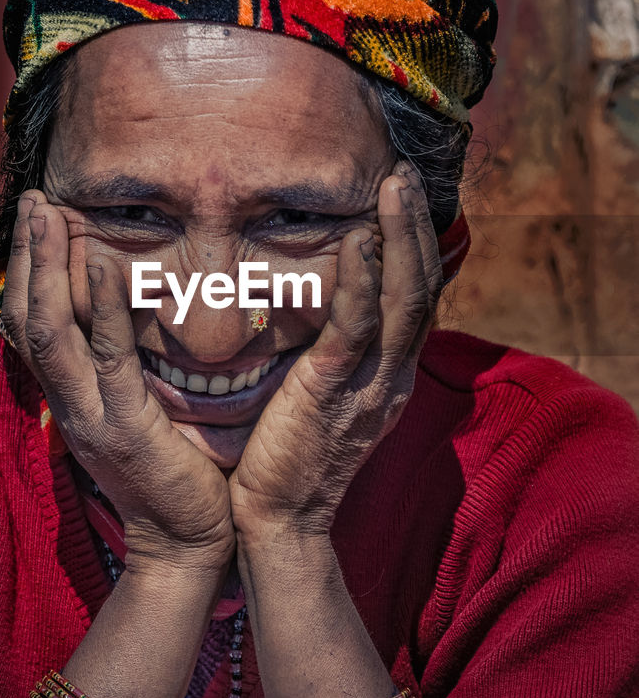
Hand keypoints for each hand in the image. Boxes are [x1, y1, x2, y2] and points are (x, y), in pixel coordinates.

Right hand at [1, 190, 233, 570]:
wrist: (187, 545)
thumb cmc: (174, 477)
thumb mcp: (137, 416)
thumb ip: (123, 373)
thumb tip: (128, 323)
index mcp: (71, 399)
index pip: (30, 326)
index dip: (25, 271)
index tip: (34, 222)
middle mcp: (69, 403)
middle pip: (28, 317)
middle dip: (27, 254)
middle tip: (32, 197)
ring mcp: (92, 415)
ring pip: (52, 330)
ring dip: (47, 267)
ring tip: (47, 213)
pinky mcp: (126, 426)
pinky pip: (108, 357)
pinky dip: (102, 308)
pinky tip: (100, 264)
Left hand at [229, 163, 441, 542]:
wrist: (277, 524)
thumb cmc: (283, 458)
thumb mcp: (318, 397)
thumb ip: (327, 354)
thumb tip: (311, 307)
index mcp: (388, 376)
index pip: (414, 298)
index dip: (413, 245)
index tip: (401, 196)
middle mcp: (392, 377)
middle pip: (420, 288)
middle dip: (415, 227)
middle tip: (403, 173)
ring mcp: (371, 386)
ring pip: (402, 300)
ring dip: (400, 237)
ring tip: (393, 186)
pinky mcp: (335, 394)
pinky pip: (357, 329)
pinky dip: (363, 282)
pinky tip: (358, 242)